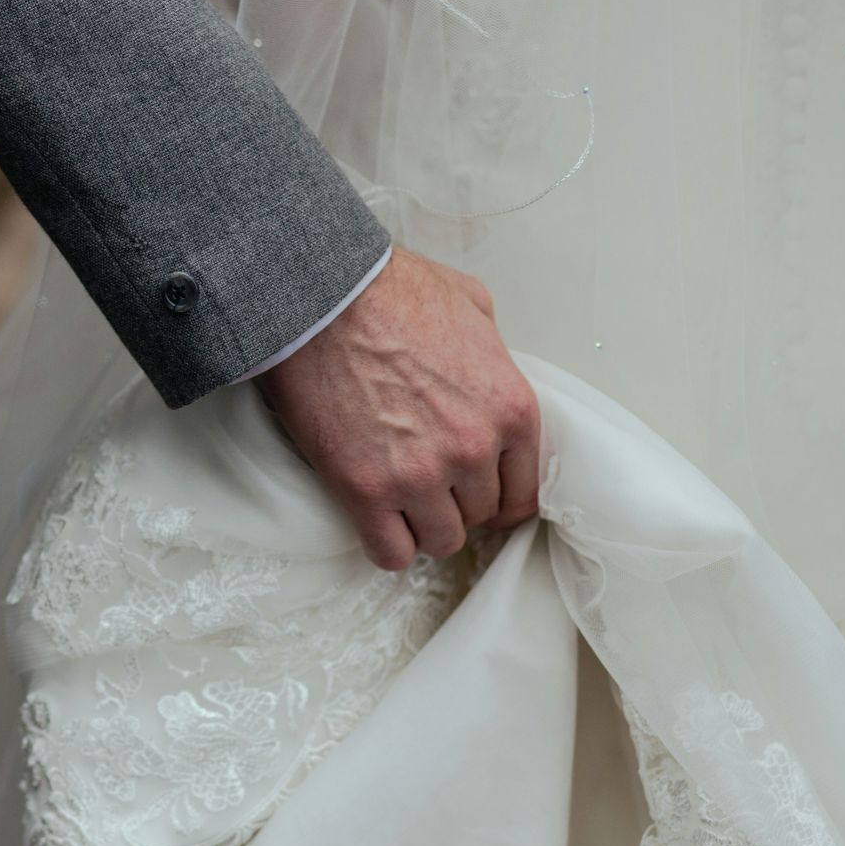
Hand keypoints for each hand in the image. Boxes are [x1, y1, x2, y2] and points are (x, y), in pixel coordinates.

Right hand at [255, 247, 540, 569]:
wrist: (319, 296)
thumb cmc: (387, 291)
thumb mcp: (471, 304)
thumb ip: (493, 349)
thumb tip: (486, 368)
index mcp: (510, 408)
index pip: (524, 491)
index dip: (498, 495)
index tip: (477, 494)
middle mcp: (473, 449)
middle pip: (479, 516)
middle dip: (455, 502)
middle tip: (426, 480)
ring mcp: (420, 474)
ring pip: (440, 541)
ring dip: (422, 525)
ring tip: (399, 499)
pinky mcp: (365, 490)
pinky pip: (390, 554)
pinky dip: (385, 544)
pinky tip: (374, 518)